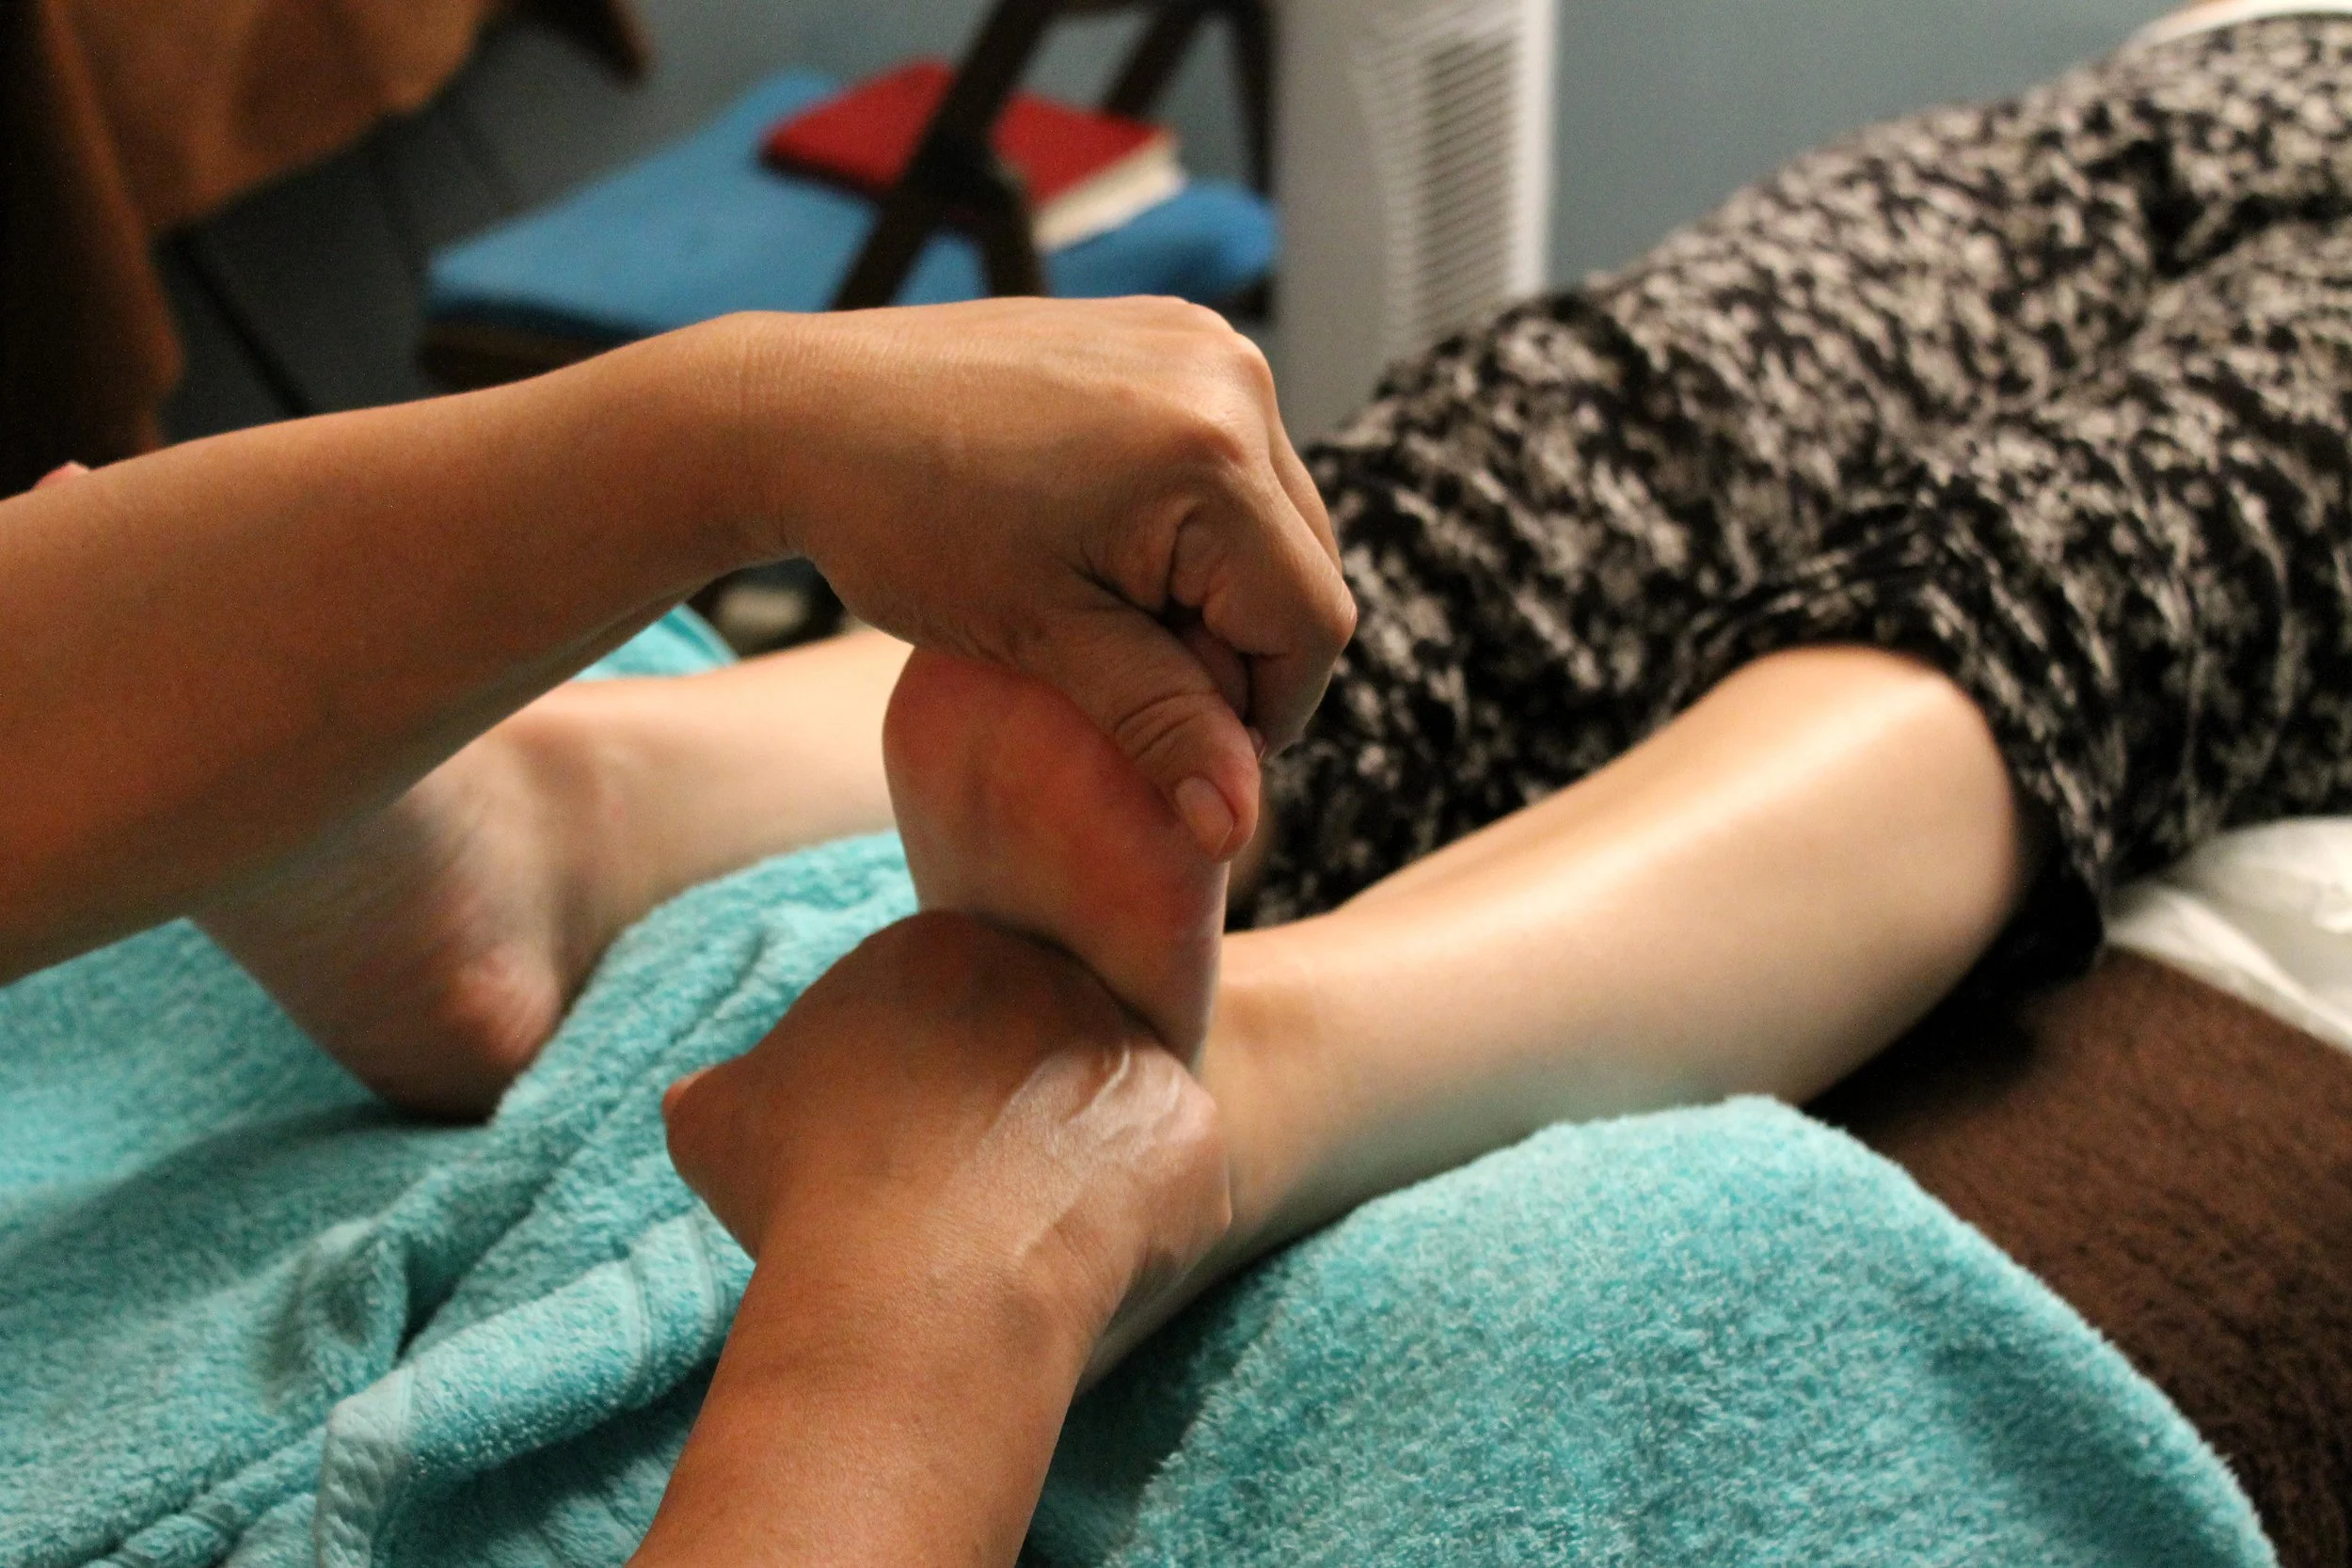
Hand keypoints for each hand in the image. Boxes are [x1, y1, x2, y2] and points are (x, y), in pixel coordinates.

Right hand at [662, 911, 1232, 1348]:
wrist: (916, 1279)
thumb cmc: (809, 1194)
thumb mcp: (720, 1121)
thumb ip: (726, 1088)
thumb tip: (707, 1099)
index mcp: (943, 948)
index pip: (948, 1017)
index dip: (919, 1101)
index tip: (894, 1163)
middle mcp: (1055, 971)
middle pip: (1036, 1057)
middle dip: (1004, 1129)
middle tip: (958, 1209)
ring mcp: (1134, 1048)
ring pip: (1105, 1121)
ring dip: (1070, 1179)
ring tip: (1013, 1245)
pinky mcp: (1194, 1129)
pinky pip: (1171, 1189)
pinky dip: (1132, 1235)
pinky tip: (1076, 1268)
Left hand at [715, 297, 1354, 858]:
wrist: (803, 410)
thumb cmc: (903, 529)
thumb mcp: (1042, 642)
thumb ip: (1160, 726)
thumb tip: (1236, 831)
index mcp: (1210, 458)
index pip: (1310, 625)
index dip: (1259, 714)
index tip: (1173, 748)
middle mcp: (1231, 379)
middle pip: (1305, 568)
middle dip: (1238, 649)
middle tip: (1127, 682)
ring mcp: (1202, 342)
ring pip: (1274, 516)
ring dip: (1218, 586)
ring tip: (1106, 612)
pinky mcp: (1170, 330)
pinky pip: (1230, 457)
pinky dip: (1192, 521)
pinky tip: (1101, 545)